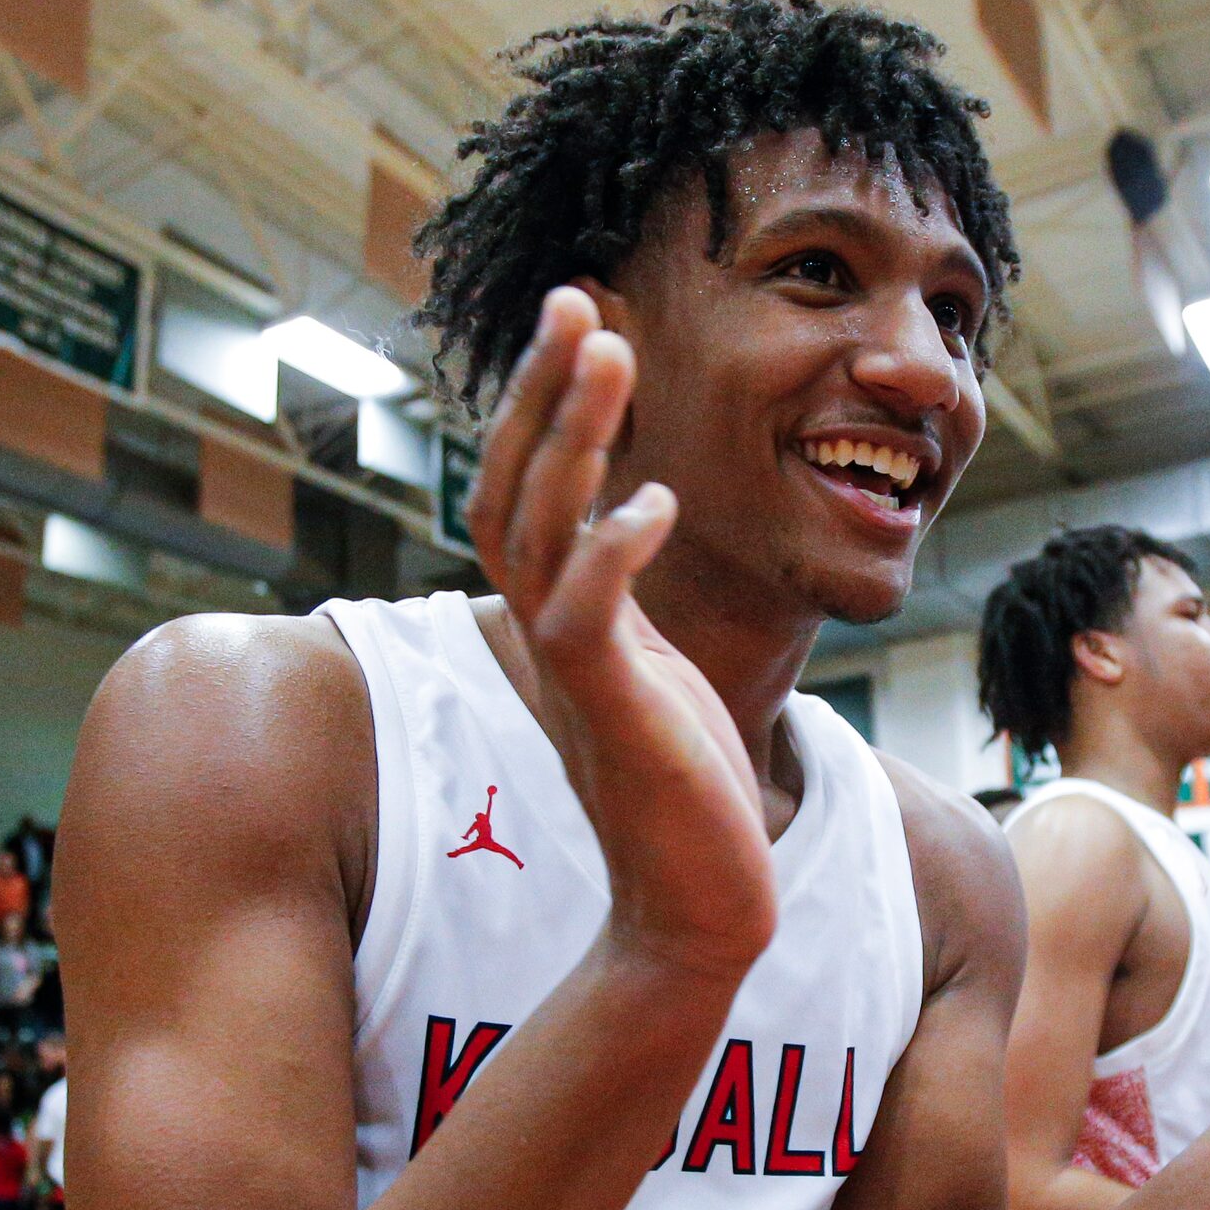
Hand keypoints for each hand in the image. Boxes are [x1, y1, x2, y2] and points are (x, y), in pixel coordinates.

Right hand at [466, 286, 774, 981]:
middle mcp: (554, 637)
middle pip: (514, 491)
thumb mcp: (652, 672)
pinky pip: (587, 620)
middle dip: (539, 393)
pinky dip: (612, 553)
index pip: (525, 493)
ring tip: (608, 353)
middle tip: (574, 299)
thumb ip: (623, 604)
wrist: (696, 910)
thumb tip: (619, 526)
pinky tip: (655, 499)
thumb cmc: (682, 793)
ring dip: (572, 439)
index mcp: (563, 619)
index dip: (540, 407)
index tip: (579, 320)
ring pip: (541, 536)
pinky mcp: (616, 716)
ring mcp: (579, 676)